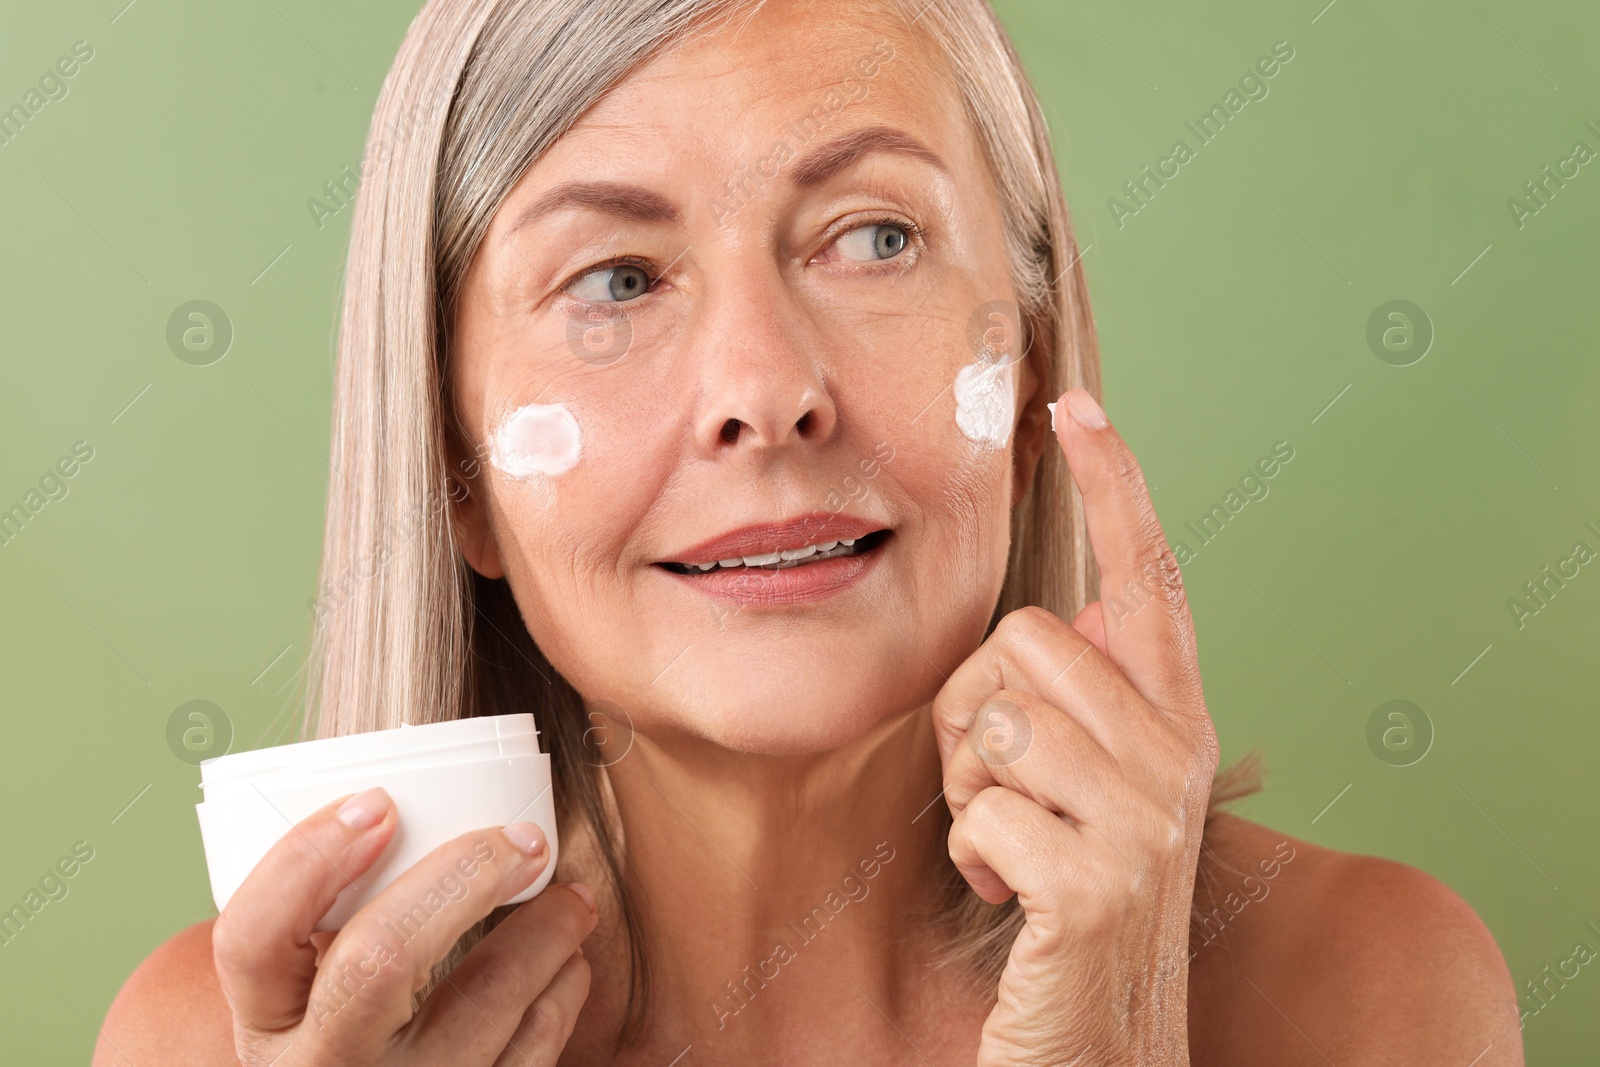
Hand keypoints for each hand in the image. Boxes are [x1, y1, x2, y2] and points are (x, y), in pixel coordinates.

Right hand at [211, 787, 596, 1065]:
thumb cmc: (345, 1043)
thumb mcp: (304, 1000)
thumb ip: (333, 923)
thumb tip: (411, 815)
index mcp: (265, 1025)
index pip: (252, 938)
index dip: (309, 860)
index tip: (378, 804)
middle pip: (381, 958)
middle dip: (465, 878)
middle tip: (524, 840)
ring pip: (485, 999)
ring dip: (545, 932)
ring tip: (571, 898)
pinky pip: (531, 1051)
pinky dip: (560, 994)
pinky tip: (566, 963)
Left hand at [931, 388, 1219, 1066]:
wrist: (1102, 1043)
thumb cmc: (1073, 905)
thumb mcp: (1091, 790)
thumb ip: (1087, 703)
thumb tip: (1086, 609)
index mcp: (1174, 722)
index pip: (1148, 578)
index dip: (1115, 484)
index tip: (1075, 403)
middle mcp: (1179, 754)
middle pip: (1027, 641)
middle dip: (976, 713)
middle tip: (1004, 791)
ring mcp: (1146, 818)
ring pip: (993, 718)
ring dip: (972, 790)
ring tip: (1014, 845)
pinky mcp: (1099, 882)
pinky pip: (980, 809)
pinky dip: (973, 858)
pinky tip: (1013, 898)